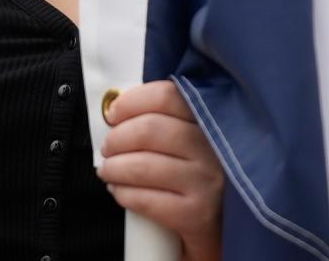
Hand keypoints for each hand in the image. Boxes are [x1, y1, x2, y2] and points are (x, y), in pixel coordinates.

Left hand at [97, 80, 224, 260]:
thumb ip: (164, 121)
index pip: (167, 96)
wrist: (221, 232)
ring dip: (114, 167)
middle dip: (117, 138)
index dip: (131, 102)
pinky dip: (123, 193)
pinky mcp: (198, 215)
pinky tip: (119, 192)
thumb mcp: (192, 143)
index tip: (113, 114)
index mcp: (211, 122)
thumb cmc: (198, 181)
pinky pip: (146, 199)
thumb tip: (116, 114)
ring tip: (108, 171)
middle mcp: (214, 148)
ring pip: (143, 165)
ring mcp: (208, 182)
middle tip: (107, 148)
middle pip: (150, 129)